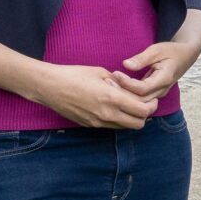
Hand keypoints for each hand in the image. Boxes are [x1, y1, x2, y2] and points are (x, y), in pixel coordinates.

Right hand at [32, 63, 156, 128]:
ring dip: (130, 118)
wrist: (49, 87)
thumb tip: (127, 87)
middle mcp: (107, 114)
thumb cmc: (73, 75)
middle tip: (143, 104)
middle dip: (144, 115)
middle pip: (138, 124)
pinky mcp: (89, 125)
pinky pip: (111, 126)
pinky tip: (111, 107)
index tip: (151, 98)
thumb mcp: (100, 72)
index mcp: (111, 98)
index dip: (151, 106)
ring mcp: (97, 122)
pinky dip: (117, 119)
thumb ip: (118, 82)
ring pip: (124, 127)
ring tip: (126, 105)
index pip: (142, 110)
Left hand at [117, 38, 200, 102]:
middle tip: (108, 82)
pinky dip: (129, 95)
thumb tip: (126, 65)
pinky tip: (118, 87)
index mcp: (164, 79)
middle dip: (123, 92)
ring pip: (140, 102)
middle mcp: (162, 90)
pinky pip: (141, 99)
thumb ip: (141, 58)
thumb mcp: (156, 50)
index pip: (142, 89)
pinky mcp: (155, 94)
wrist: (185, 56)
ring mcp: (159, 94)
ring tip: (110, 84)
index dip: (127, 84)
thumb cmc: (171, 51)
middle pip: (140, 100)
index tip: (115, 73)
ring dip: (125, 95)